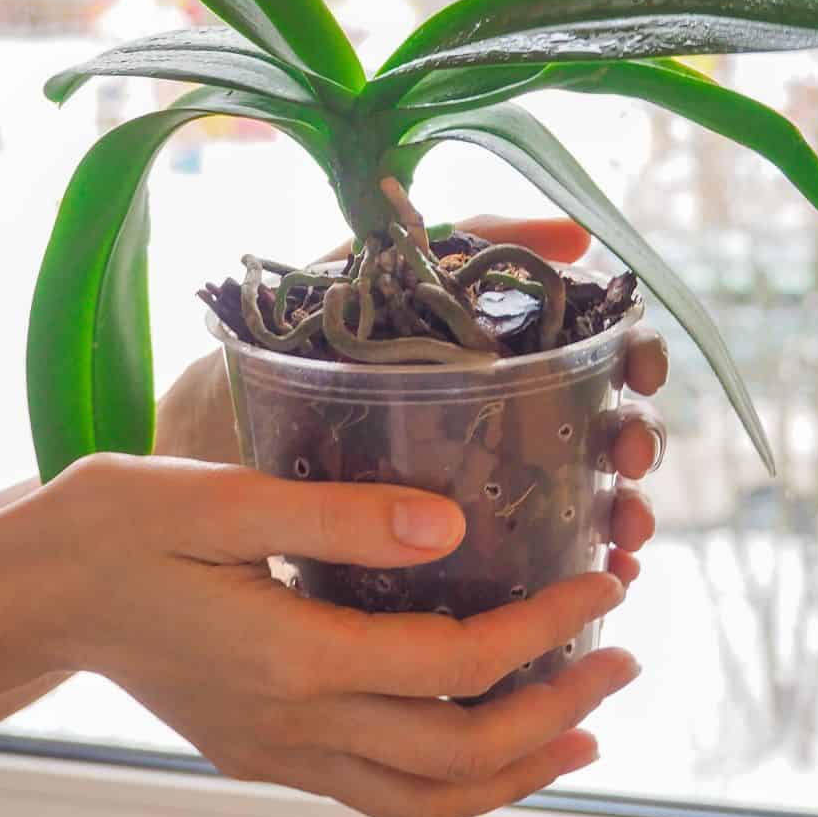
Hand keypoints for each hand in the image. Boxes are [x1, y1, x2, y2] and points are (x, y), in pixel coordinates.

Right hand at [13, 454, 636, 816]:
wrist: (31, 594)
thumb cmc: (115, 528)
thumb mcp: (219, 497)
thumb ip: (336, 514)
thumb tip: (450, 525)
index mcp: (292, 657)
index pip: (455, 661)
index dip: (545, 629)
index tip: (603, 587)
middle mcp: (294, 724)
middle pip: (458, 751)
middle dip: (556, 711)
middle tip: (623, 660)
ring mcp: (279, 751)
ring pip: (424, 799)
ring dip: (516, 770)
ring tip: (582, 729)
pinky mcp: (265, 750)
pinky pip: (381, 795)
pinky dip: (453, 781)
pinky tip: (481, 741)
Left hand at [156, 214, 669, 583]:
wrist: (178, 453)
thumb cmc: (262, 358)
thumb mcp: (353, 280)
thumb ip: (450, 246)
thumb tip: (572, 231)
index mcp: (471, 349)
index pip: (582, 344)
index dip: (628, 352)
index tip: (639, 367)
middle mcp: (482, 415)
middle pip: (594, 424)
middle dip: (631, 442)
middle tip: (631, 462)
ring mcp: (464, 486)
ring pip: (574, 500)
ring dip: (617, 513)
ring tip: (624, 537)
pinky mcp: (434, 555)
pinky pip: (524, 569)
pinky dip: (570, 576)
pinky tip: (589, 585)